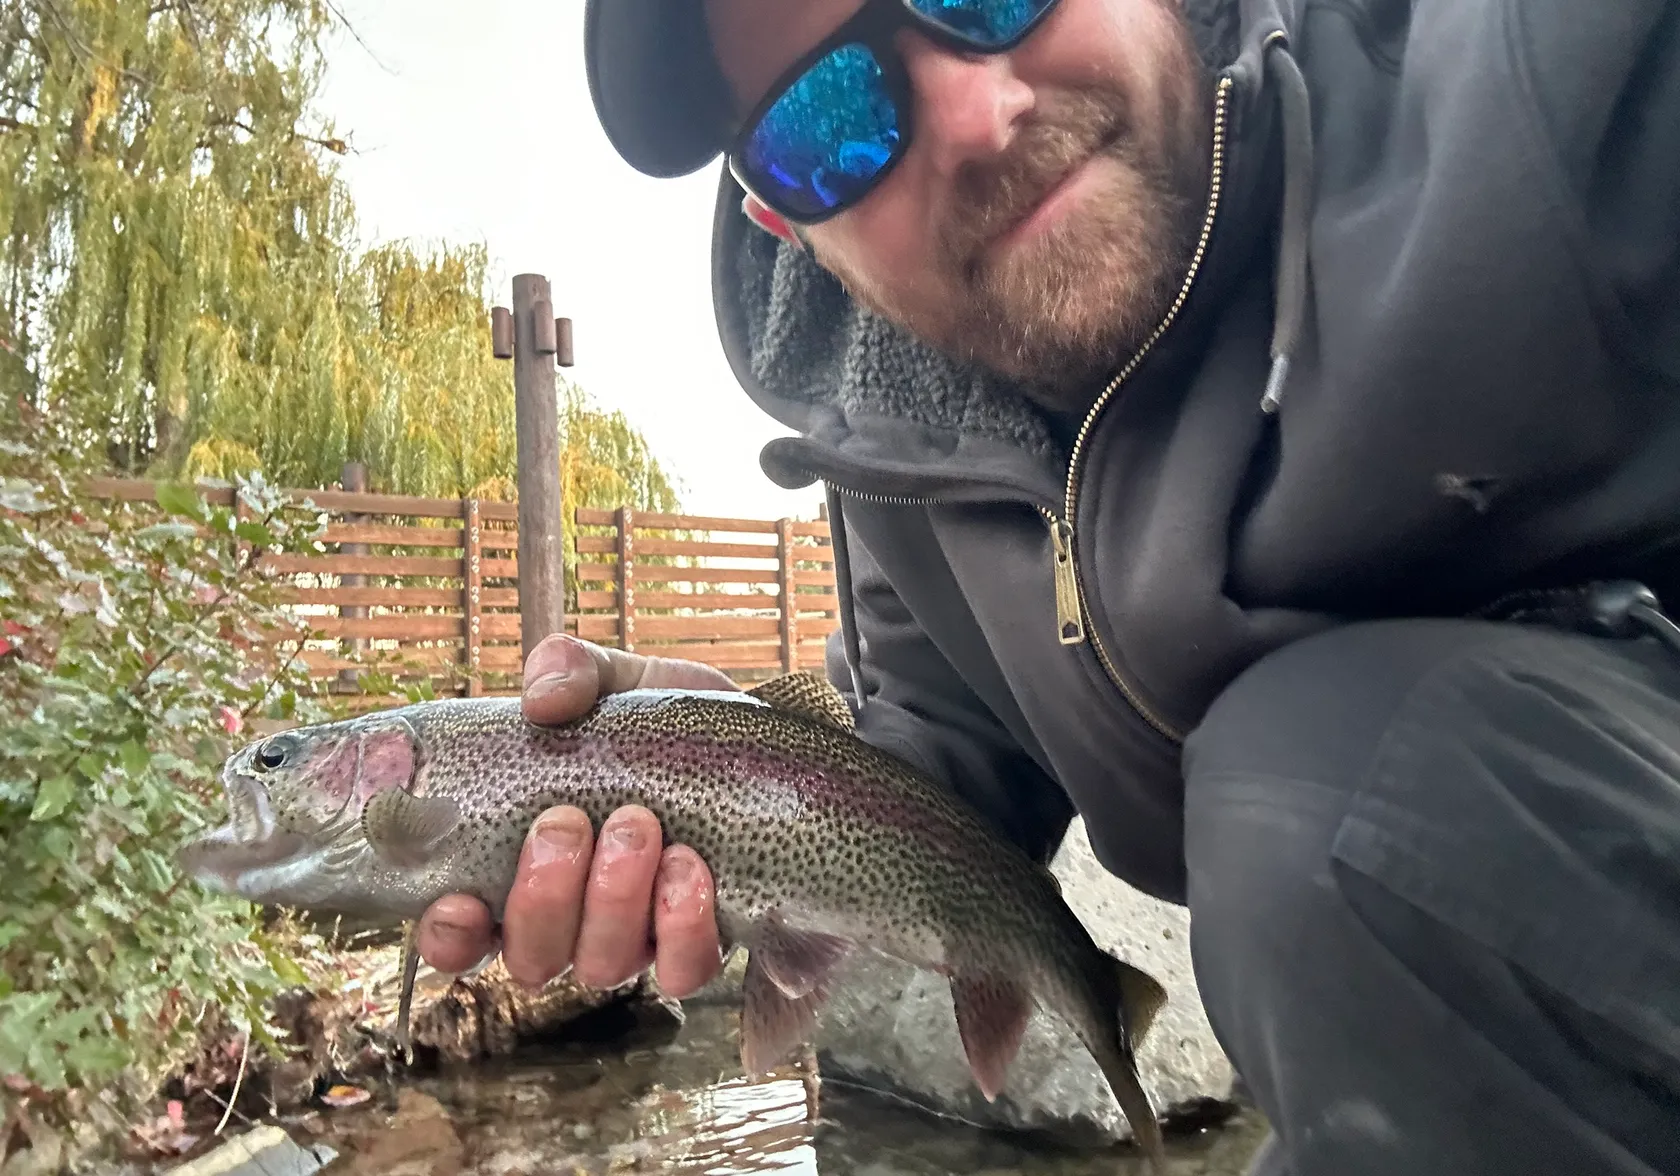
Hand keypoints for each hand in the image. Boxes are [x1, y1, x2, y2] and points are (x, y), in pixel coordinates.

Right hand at [414, 634, 737, 995]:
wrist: (764, 744)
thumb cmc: (666, 724)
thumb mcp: (617, 681)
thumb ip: (568, 670)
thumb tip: (542, 699)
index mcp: (526, 866)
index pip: (461, 934)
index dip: (447, 937)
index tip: (459, 902)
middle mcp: (574, 920)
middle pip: (532, 958)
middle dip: (544, 896)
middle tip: (571, 822)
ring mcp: (637, 940)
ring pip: (601, 967)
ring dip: (612, 900)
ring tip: (639, 825)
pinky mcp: (700, 946)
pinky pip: (680, 972)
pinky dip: (679, 927)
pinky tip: (690, 871)